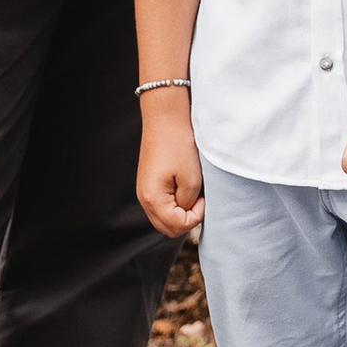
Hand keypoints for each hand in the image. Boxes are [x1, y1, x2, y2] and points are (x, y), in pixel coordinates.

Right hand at [137, 96, 205, 237]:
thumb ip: (189, 204)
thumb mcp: (192, 179)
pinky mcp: (148, 185)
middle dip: (187, 218)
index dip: (195, 216)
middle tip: (198, 198)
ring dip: (180, 212)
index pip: (177, 226)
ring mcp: (144, 192)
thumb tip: (186, 212)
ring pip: (164, 219)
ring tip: (191, 191)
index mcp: (153, 199)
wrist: (165, 118)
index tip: (202, 197)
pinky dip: (174, 205)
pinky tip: (183, 188)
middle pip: (168, 228)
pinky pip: (162, 207)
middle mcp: (144, 199)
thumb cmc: (179, 145)